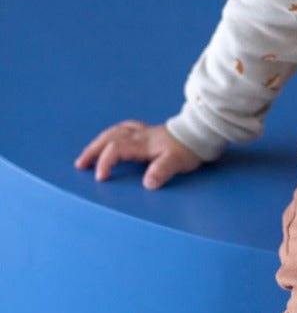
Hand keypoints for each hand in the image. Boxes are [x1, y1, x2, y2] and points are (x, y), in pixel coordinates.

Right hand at [75, 121, 201, 188]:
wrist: (200, 133)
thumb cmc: (188, 149)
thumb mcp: (176, 162)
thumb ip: (162, 171)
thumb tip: (148, 184)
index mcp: (143, 143)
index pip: (116, 148)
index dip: (105, 161)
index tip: (100, 178)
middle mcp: (140, 135)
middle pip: (110, 137)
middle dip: (93, 150)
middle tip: (80, 164)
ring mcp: (144, 132)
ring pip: (115, 131)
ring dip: (99, 142)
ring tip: (87, 154)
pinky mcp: (149, 132)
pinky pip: (125, 129)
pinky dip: (113, 134)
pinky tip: (111, 138)